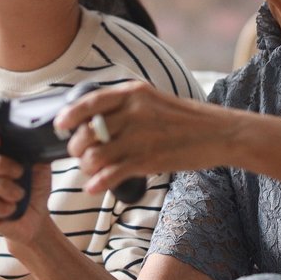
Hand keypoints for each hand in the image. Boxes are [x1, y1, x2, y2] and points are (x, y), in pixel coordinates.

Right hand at [0, 130, 54, 243]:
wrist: (36, 213)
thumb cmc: (33, 184)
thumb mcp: (37, 163)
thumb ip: (31, 149)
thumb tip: (32, 137)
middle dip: (0, 164)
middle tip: (20, 172)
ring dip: (3, 187)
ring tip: (19, 193)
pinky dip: (1, 206)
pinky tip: (12, 207)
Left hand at [54, 81, 228, 193]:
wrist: (220, 133)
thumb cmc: (186, 120)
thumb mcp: (154, 101)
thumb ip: (126, 107)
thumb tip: (94, 123)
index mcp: (134, 92)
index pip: (90, 101)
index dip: (70, 115)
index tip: (59, 126)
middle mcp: (133, 111)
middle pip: (87, 132)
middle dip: (76, 148)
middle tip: (80, 156)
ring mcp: (140, 136)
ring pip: (96, 155)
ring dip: (87, 168)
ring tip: (91, 172)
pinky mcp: (148, 159)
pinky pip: (112, 173)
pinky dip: (98, 183)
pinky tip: (94, 187)